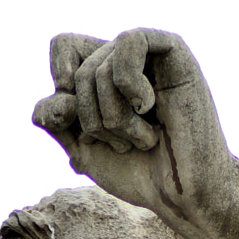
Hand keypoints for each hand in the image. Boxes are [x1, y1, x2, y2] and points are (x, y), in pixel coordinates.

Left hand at [33, 28, 236, 238]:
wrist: (184, 197)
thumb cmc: (140, 173)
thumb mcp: (83, 149)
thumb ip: (55, 119)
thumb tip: (58, 94)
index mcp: (105, 73)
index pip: (63, 45)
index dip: (62, 81)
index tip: (77, 116)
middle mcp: (127, 59)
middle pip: (81, 70)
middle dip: (94, 119)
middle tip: (126, 145)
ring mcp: (152, 54)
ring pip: (103, 67)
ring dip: (116, 118)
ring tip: (145, 139)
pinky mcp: (176, 52)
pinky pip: (131, 41)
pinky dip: (130, 84)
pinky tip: (151, 108)